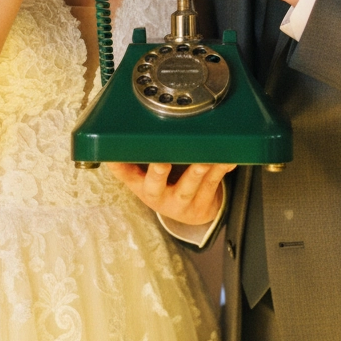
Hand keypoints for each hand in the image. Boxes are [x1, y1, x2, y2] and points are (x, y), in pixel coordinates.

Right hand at [105, 161, 233, 225]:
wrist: (190, 213)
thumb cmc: (166, 185)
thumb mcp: (146, 176)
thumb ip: (136, 156)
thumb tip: (122, 127)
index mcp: (142, 186)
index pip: (126, 175)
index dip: (119, 168)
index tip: (114, 158)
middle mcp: (160, 196)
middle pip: (156, 187)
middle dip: (158, 173)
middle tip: (162, 162)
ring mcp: (182, 202)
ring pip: (189, 187)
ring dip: (196, 172)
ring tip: (202, 160)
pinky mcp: (204, 202)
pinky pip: (213, 184)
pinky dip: (221, 170)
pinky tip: (226, 159)